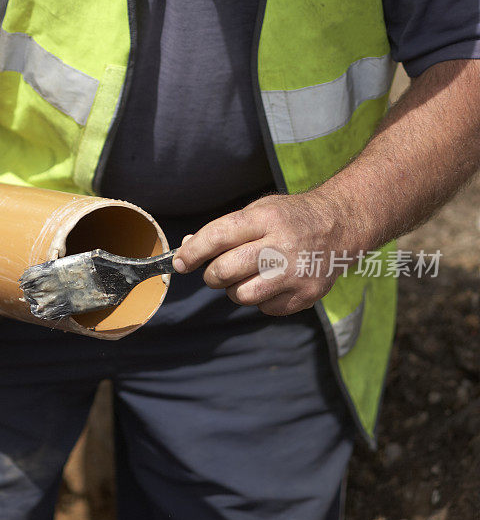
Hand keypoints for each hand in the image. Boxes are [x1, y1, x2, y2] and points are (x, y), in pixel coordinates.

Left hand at [172, 191, 354, 315]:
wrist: (340, 226)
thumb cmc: (288, 218)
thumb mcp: (258, 210)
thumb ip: (224, 230)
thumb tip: (186, 250)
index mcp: (266, 219)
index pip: (218, 237)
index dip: (192, 252)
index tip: (180, 263)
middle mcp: (282, 246)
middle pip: (225, 271)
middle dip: (211, 275)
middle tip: (217, 271)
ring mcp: (296, 273)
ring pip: (241, 295)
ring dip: (234, 290)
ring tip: (246, 276)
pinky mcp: (306, 295)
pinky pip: (264, 308)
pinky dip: (260, 299)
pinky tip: (271, 283)